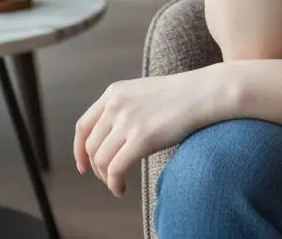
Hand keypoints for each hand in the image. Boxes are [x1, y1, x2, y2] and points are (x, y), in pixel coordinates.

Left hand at [74, 63, 233, 197]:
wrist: (202, 92)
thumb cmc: (177, 96)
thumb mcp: (141, 92)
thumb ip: (122, 107)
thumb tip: (108, 137)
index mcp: (114, 92)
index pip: (83, 126)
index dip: (79, 150)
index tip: (83, 165)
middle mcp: (116, 105)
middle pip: (91, 146)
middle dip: (95, 168)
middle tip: (107, 178)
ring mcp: (128, 121)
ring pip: (101, 160)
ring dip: (105, 178)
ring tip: (117, 183)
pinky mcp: (141, 138)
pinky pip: (115, 170)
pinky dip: (114, 184)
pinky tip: (121, 189)